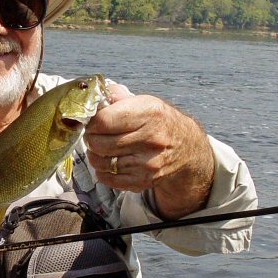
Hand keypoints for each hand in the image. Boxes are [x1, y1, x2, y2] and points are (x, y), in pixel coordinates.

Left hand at [85, 82, 214, 219]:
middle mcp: (150, 140)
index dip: (91, 121)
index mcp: (149, 114)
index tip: (91, 121)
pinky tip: (109, 161)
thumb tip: (92, 97)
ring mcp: (147, 163)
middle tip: (94, 134)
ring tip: (101, 147)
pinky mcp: (143, 180)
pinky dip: (103, 171)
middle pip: (99, 143)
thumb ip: (118, 97)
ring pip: (101, 162)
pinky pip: (108, 178)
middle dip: (91, 138)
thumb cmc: (159, 122)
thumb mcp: (145, 102)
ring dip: (95, 155)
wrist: (186, 149)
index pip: (104, 121)